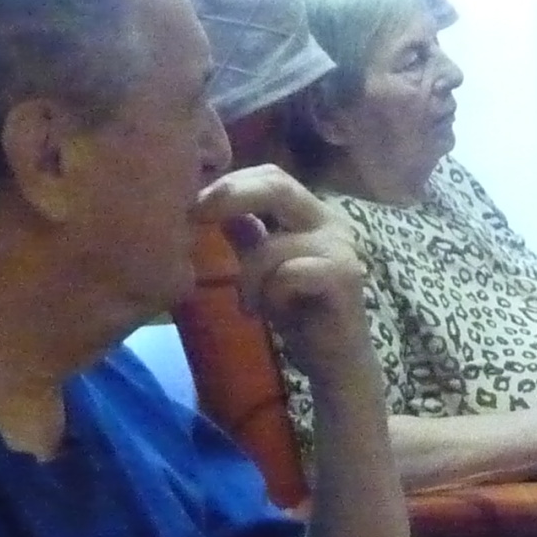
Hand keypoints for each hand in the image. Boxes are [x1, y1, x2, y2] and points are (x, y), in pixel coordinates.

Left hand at [197, 166, 367, 377]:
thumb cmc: (300, 312)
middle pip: (277, 185)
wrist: (336, 360)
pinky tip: (273, 313)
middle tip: (195, 215)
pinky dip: (271, 295)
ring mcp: (341, 247)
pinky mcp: (344, 277)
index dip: (231, 182)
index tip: (193, 201)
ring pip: (273, 244)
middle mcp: (331, 222)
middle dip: (230, 196)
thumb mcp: (262, 268)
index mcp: (312, 214)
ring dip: (249, 278)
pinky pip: (289, 274)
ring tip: (252, 304)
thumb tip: (213, 201)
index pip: (271, 175)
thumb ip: (247, 234)